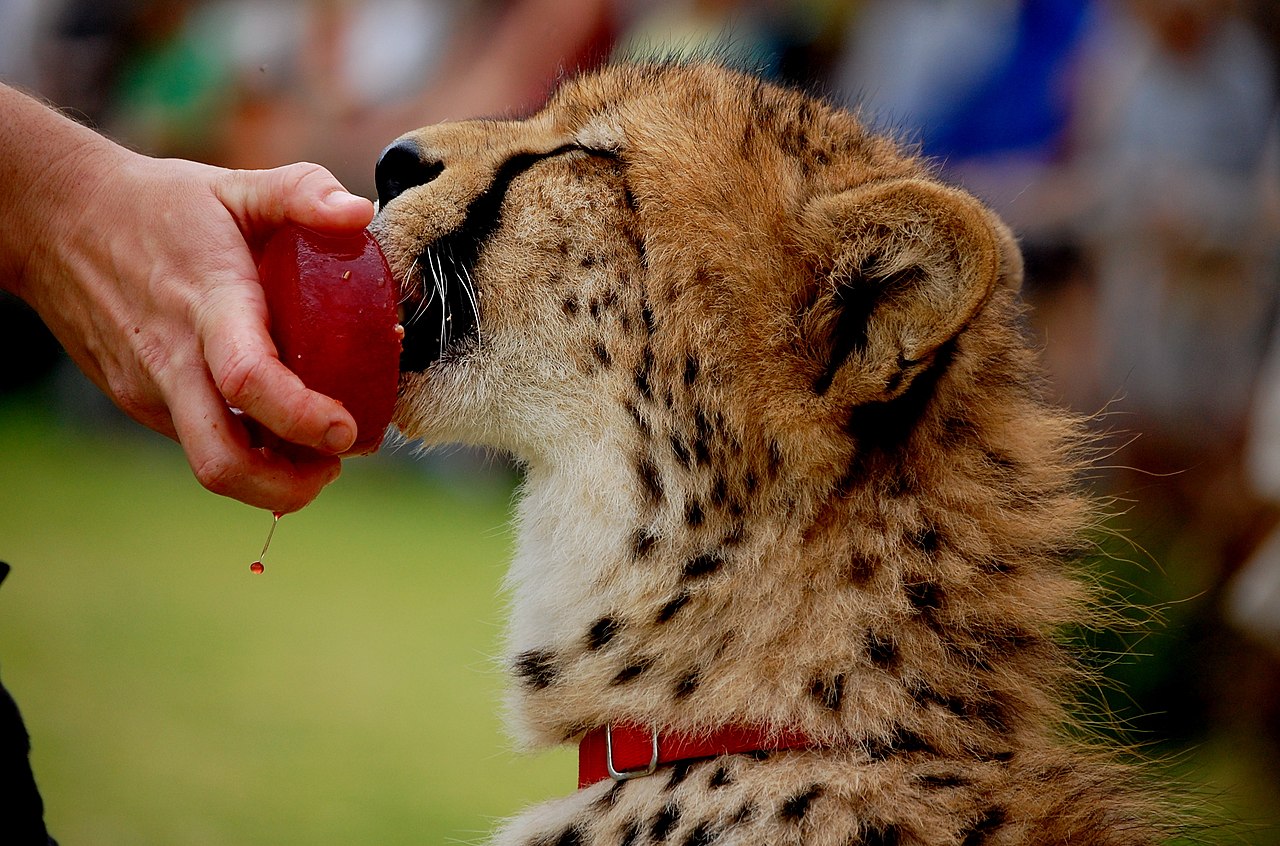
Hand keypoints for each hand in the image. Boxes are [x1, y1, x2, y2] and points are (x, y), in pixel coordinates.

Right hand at [2, 87, 375, 511]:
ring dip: (270, 476)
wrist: (57, 220)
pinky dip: (243, 448)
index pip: (248, 379)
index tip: (345, 429)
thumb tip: (358, 213)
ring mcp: (149, 388)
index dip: (302, 419)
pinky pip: (196, 440)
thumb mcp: (236, 185)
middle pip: (222, 461)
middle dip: (289, 485)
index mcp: (207, 304)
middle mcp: (172, 359)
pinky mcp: (138, 400)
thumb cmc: (162, 204)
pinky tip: (273, 424)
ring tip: (315, 452)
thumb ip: (301, 191)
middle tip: (335, 461)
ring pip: (210, 462)